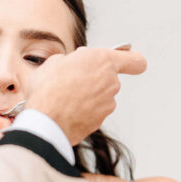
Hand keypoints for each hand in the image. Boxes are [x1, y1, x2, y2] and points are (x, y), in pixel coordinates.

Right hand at [26, 45, 146, 143]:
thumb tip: (71, 66)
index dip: (132, 60)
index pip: (136, 61)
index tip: (128, 61)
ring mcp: (108, 104)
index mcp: (102, 61)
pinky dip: (82, 112)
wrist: (45, 120)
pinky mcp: (100, 121)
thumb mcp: (55, 62)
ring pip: (100, 97)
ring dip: (87, 97)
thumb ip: (72, 61)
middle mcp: (111, 82)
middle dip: (94, 79)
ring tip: (64, 98)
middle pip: (109, 79)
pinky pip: (92, 113)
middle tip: (72, 80)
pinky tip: (65, 111)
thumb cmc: (48, 89)